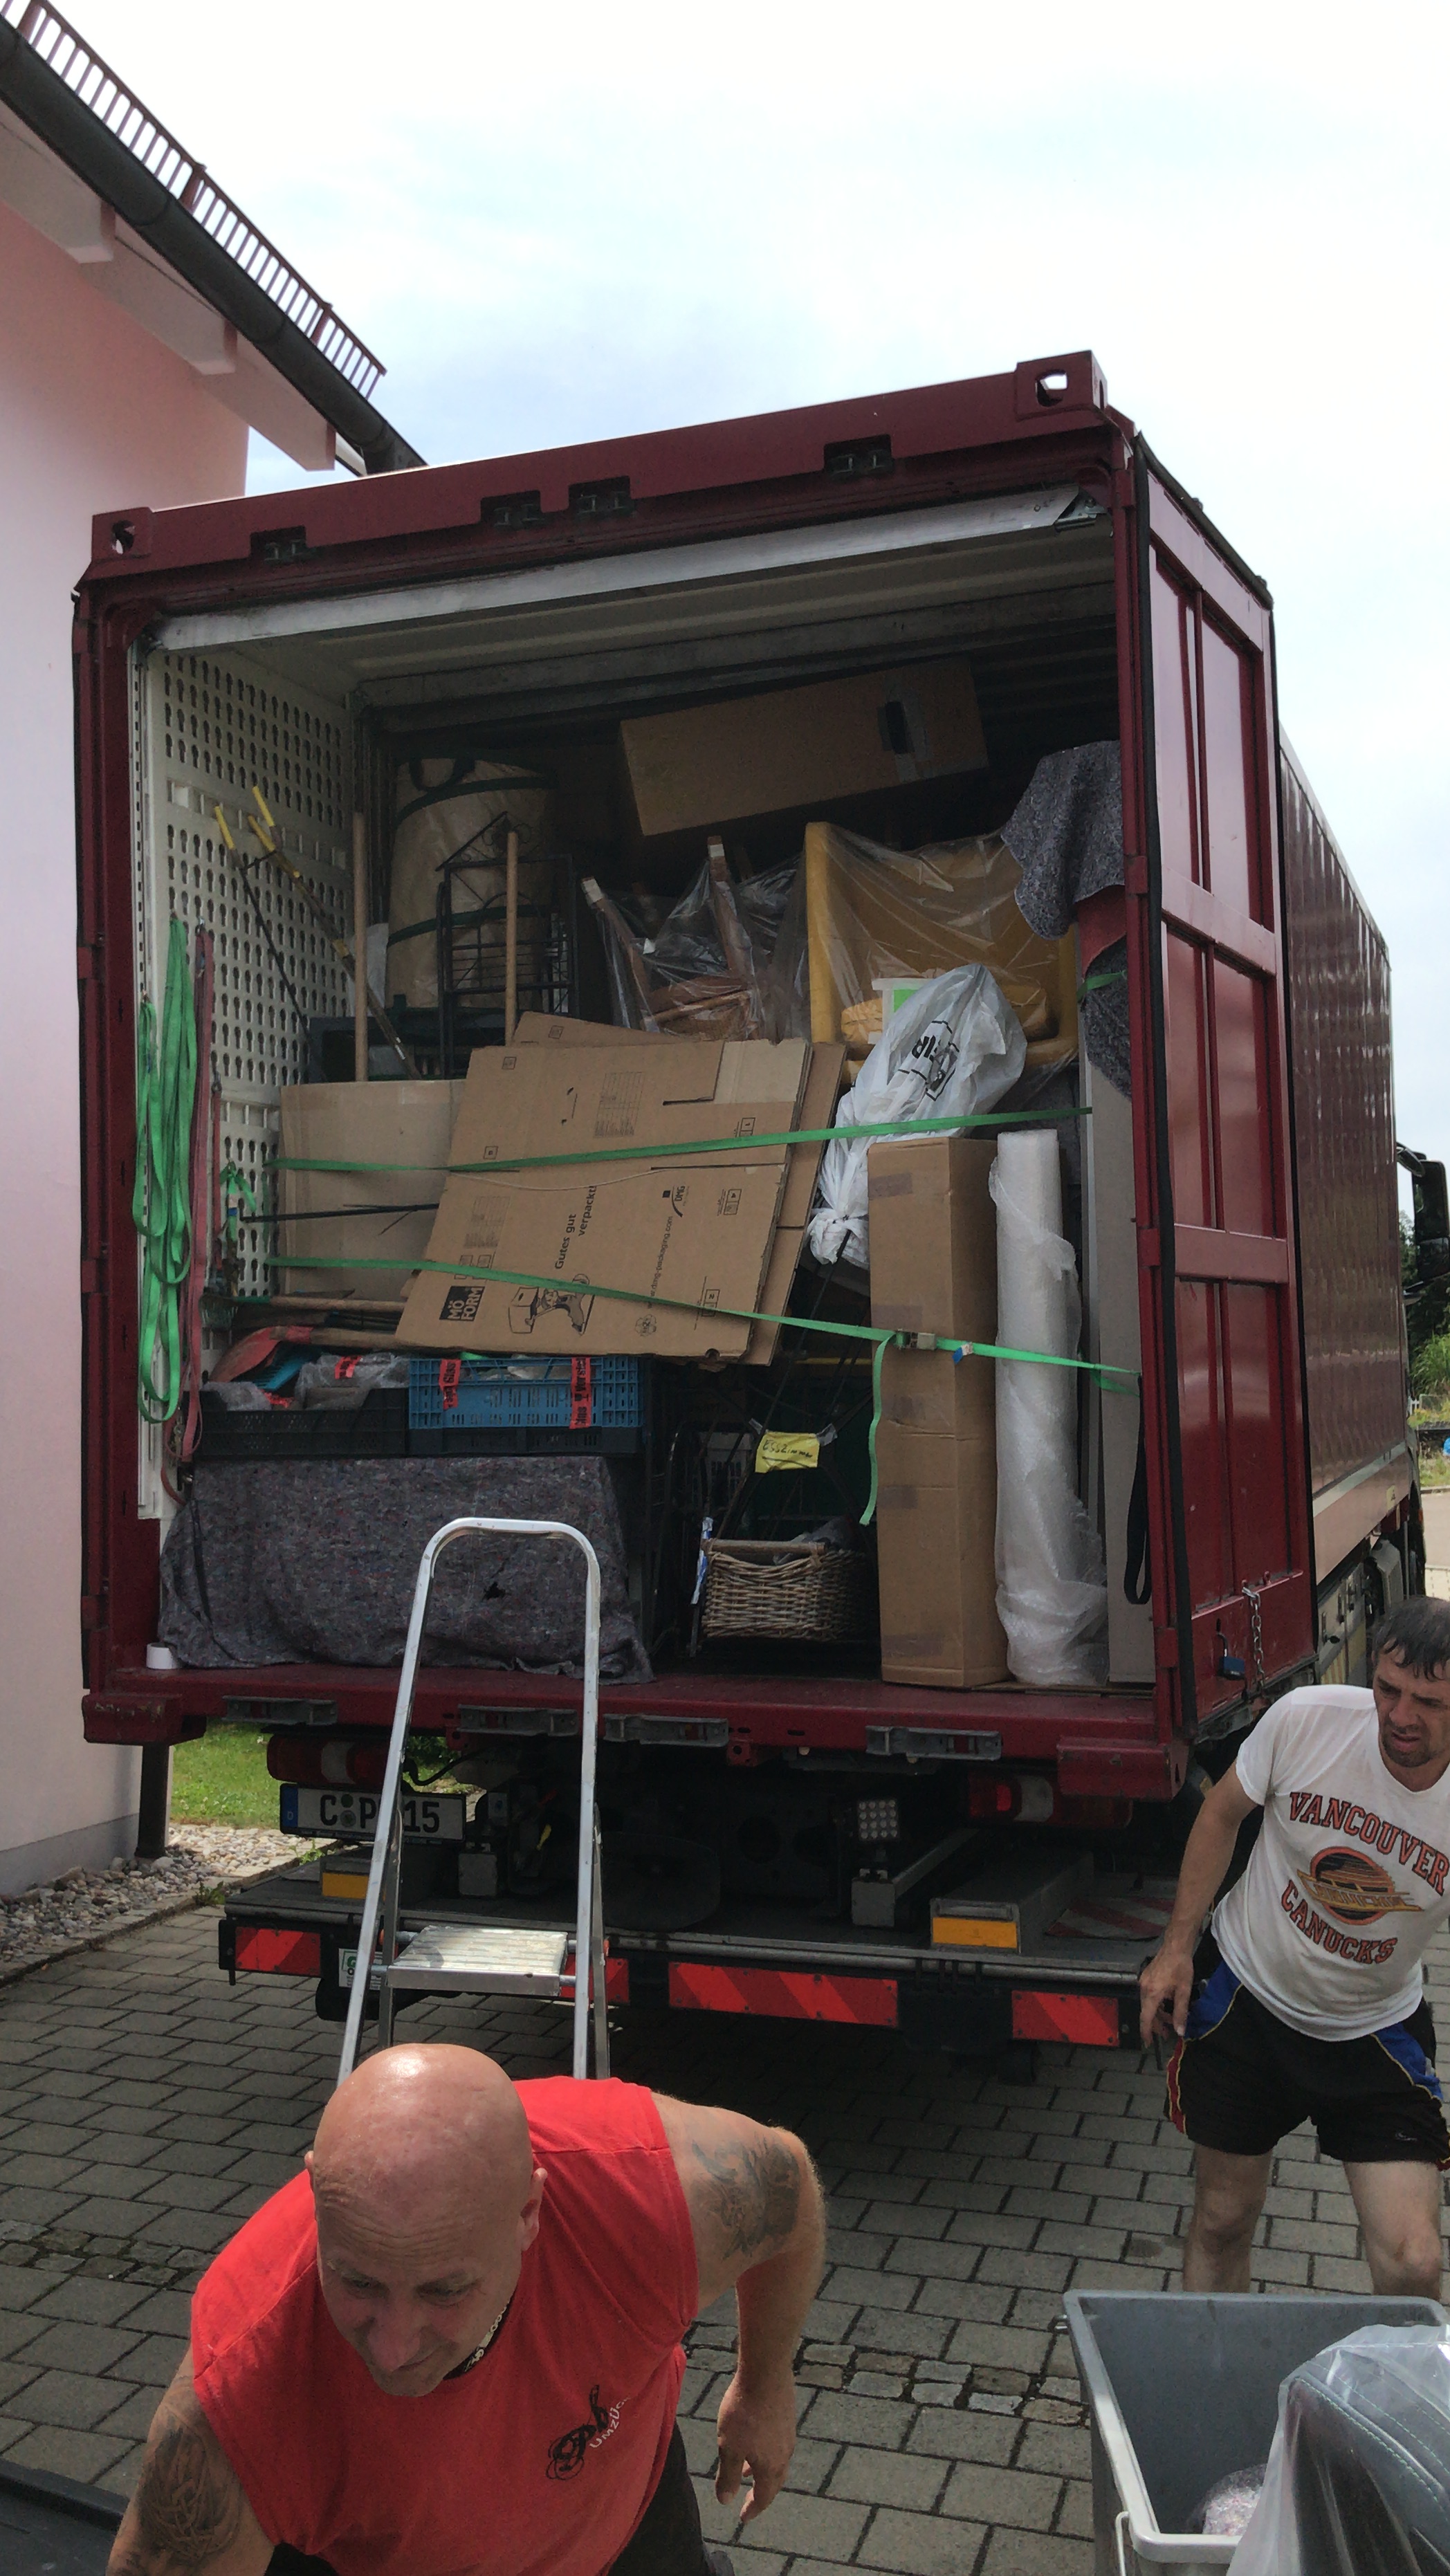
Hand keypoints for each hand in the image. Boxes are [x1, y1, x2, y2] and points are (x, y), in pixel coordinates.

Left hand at [715, 2365, 795, 2523]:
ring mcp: (788, 2434)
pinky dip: (765, 2454)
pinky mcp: (787, 2417)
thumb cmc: (743, 2412)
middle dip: (760, 2494)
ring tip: (746, 2471)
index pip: (764, 2497)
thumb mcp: (729, 2447)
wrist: (766, 2372)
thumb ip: (728, 2475)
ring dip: (762, 2472)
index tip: (743, 2518)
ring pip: (776, 2462)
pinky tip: (754, 2442)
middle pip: (774, 2482)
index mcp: (771, 2466)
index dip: (753, 2509)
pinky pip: (777, 2445)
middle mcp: (784, 2454)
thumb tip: (725, 2501)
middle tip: (748, 2501)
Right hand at [1139, 1942, 1194, 2047]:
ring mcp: (1143, 1982)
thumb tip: (1179, 2031)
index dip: (1147, 2032)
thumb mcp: (1184, 1991)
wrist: (1175, 1946)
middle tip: (1167, 2034)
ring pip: (1148, 2004)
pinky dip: (1156, 2004)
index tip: (1148, 2044)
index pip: (1146, 2018)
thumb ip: (1181, 2012)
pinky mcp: (1146, 1978)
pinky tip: (1166, 2005)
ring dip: (1158, 2014)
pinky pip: (1149, 1996)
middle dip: (1156, 2025)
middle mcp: (1144, 1988)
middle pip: (1146, 2012)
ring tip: (1171, 2020)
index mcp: (1152, 1993)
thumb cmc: (1181, 1967)